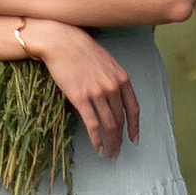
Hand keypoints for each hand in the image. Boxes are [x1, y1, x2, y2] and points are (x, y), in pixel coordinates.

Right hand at [31, 20, 140, 158]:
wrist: (61, 41)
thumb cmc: (81, 49)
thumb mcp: (106, 61)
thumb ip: (113, 79)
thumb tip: (114, 99)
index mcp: (121, 77)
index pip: (133, 108)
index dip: (135, 126)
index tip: (134, 139)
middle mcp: (112, 86)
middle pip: (120, 119)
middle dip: (120, 138)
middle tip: (118, 151)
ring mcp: (97, 92)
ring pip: (109, 124)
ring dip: (110, 142)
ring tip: (109, 153)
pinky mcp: (80, 97)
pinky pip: (92, 123)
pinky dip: (96, 138)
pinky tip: (98, 147)